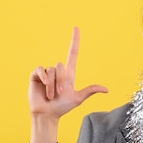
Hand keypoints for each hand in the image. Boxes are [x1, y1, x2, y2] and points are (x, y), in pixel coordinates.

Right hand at [28, 27, 107, 142]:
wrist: (48, 114)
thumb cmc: (62, 107)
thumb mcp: (77, 98)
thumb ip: (90, 91)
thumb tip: (107, 89)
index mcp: (68, 74)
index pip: (72, 53)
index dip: (74, 40)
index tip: (76, 28)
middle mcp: (57, 71)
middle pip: (61, 65)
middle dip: (60, 81)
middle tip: (58, 94)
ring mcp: (46, 73)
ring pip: (52, 70)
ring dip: (52, 84)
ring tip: (51, 95)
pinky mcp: (36, 75)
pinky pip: (41, 70)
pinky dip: (44, 79)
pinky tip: (43, 88)